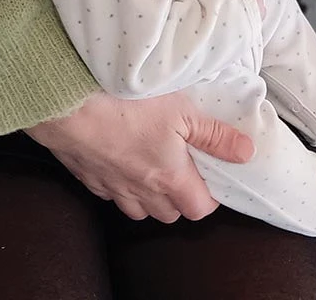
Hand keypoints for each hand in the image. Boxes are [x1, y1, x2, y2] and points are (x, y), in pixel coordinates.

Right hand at [26, 91, 253, 222]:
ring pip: (138, 210)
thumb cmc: (129, 102)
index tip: (213, 175)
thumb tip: (246, 153)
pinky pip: (110, 193)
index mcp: (169, 178)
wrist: (69, 102)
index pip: (198, 208)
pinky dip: (121, 186)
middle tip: (187, 168)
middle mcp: (140, 190)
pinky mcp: (87, 176)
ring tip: (156, 168)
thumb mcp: (183, 110)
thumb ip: (215, 135)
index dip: (211, 197)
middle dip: (182, 199)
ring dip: (150, 198)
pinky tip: (122, 162)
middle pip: (169, 214)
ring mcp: (111, 186)